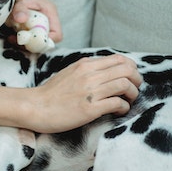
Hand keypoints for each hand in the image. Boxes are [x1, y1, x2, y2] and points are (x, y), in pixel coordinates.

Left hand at [7, 0, 62, 43]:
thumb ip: (20, 9)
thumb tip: (21, 19)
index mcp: (51, 13)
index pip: (57, 34)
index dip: (47, 41)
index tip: (33, 40)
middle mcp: (48, 22)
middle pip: (47, 42)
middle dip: (34, 45)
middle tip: (20, 41)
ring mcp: (40, 27)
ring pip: (37, 43)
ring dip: (25, 44)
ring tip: (13, 38)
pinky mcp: (32, 30)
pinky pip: (29, 41)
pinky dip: (20, 42)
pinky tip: (11, 37)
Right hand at [24, 55, 141, 132]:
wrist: (35, 107)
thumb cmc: (51, 94)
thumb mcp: (70, 73)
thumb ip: (88, 70)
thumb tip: (107, 71)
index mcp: (86, 65)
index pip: (120, 59)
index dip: (132, 68)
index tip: (130, 78)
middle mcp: (90, 75)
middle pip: (127, 70)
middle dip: (137, 80)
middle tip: (133, 89)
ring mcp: (90, 91)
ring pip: (125, 85)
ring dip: (132, 94)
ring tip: (127, 100)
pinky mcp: (90, 109)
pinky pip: (117, 103)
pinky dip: (124, 107)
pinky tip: (118, 111)